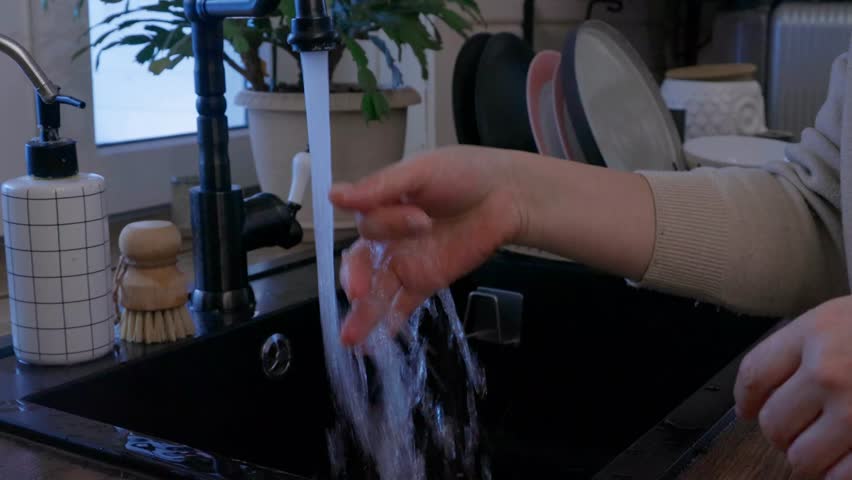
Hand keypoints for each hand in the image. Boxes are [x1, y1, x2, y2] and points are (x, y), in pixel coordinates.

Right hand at [330, 146, 526, 345]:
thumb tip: (333, 195)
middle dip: (356, 278)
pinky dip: (389, 323)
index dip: (386, 225)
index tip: (420, 220)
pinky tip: (375, 343)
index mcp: (380, 206)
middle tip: (359, 292)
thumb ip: (380, 187)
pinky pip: (403, 304)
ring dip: (362, 314)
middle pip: (360, 262)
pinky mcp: (427, 281)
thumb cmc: (464, 174)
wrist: (508, 195)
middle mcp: (388, 237)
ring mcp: (407, 262)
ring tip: (351, 337)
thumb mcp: (421, 171)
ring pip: (376, 290)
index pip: (368, 223)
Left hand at [736, 296, 851, 478]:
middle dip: (782, 432)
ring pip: (801, 458)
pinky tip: (847, 457)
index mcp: (815, 334)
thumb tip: (754, 399)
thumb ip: (798, 351)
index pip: (754, 375)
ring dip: (810, 457)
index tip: (748, 410)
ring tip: (827, 444)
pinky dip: (839, 474)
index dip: (746, 399)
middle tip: (799, 428)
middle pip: (774, 423)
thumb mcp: (839, 319)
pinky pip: (840, 477)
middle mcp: (831, 372)